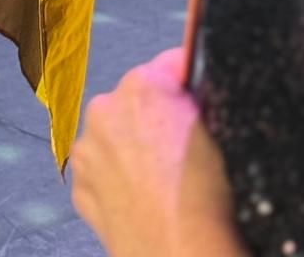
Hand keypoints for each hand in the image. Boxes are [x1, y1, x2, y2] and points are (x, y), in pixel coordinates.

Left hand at [71, 49, 239, 256]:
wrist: (181, 256)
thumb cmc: (207, 201)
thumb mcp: (222, 132)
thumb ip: (201, 98)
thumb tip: (194, 87)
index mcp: (143, 86)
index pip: (170, 65)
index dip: (189, 84)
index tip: (198, 98)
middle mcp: (106, 109)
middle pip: (137, 100)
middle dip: (157, 117)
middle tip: (184, 150)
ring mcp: (88, 148)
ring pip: (115, 135)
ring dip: (133, 147)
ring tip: (164, 180)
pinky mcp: (80, 185)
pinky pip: (102, 170)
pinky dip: (118, 178)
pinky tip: (144, 198)